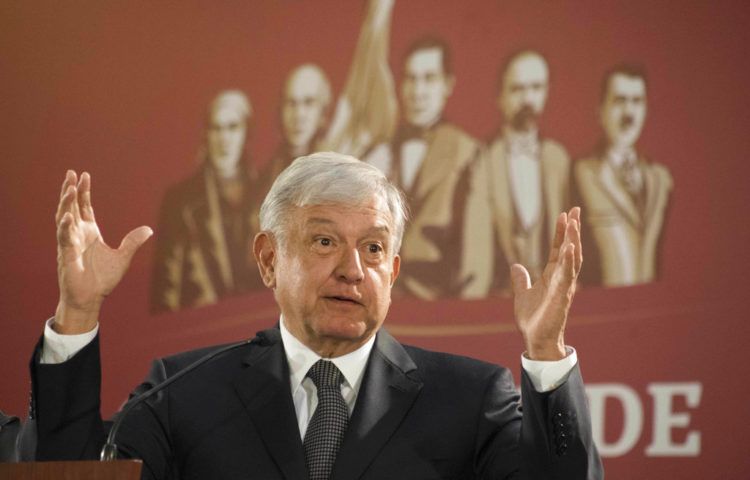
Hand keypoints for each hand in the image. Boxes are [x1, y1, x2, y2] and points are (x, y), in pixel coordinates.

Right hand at [54, 170, 151, 333]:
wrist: (91, 298)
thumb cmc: (103, 279)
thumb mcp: (123, 257)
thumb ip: (133, 242)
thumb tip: (148, 229)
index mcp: (90, 232)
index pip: (85, 207)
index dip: (84, 192)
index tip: (85, 175)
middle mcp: (78, 234)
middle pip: (71, 207)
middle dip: (71, 190)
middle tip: (71, 173)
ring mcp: (70, 243)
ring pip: (64, 218)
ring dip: (66, 203)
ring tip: (69, 187)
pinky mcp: (66, 255)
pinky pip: (64, 238)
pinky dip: (65, 226)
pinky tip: (67, 215)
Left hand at [510, 207, 582, 360]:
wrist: (536, 340)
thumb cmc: (533, 320)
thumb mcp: (522, 294)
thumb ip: (520, 280)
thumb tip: (516, 266)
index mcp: (553, 276)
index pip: (559, 249)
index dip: (562, 232)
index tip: (566, 214)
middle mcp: (561, 278)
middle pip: (570, 249)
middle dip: (573, 230)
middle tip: (575, 209)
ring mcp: (563, 287)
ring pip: (572, 259)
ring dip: (573, 241)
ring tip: (573, 223)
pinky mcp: (562, 297)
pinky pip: (567, 276)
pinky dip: (568, 261)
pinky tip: (569, 247)